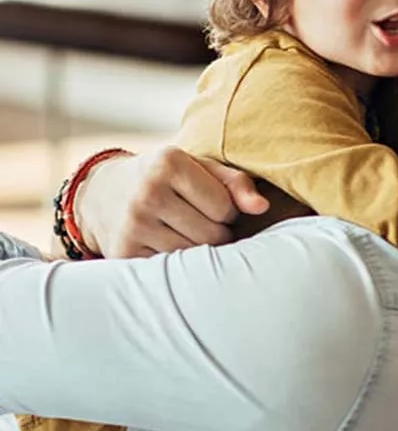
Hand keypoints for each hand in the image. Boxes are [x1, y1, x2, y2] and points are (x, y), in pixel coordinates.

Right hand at [77, 147, 268, 258]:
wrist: (102, 194)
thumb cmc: (165, 178)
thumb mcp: (199, 168)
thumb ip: (236, 183)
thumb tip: (262, 207)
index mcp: (170, 162)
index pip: (225, 208)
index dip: (225, 211)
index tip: (210, 205)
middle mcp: (148, 191)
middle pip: (211, 235)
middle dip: (215, 233)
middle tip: (199, 222)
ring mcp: (133, 223)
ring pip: (193, 255)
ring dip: (198, 250)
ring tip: (185, 231)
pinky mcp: (123, 251)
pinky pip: (170, 268)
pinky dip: (176, 262)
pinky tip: (166, 243)